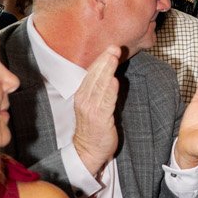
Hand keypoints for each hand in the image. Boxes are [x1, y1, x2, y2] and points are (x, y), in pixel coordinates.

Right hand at [72, 45, 122, 179]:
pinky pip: (105, 102)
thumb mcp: (94, 105)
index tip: (110, 48)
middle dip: (105, 61)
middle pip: (95, 76)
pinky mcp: (99, 119)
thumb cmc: (94, 127)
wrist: (88, 150)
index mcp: (82, 95)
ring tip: (115, 57)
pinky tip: (115, 80)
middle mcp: (84, 100)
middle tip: (114, 47)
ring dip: (108, 70)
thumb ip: (101, 90)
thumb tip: (111, 73)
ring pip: (100, 86)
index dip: (100, 60)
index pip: (91, 74)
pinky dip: (110, 90)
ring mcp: (90, 109)